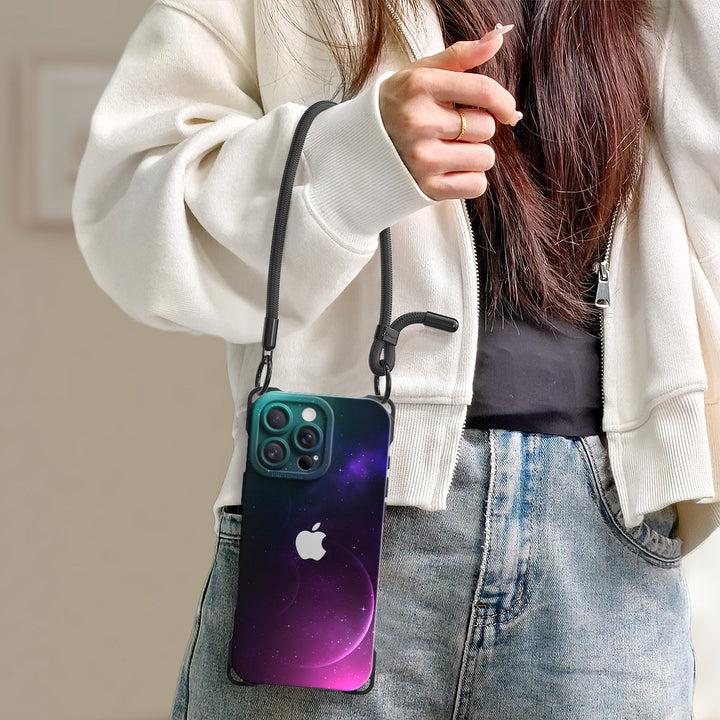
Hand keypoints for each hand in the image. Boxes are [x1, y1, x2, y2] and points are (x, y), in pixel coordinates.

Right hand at [379, 26, 520, 200]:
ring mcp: (422, 159)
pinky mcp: (427, 188)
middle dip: (478, 129)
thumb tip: (497, 38)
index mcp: (420, 87)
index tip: (506, 110)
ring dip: (475, 156)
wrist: (359, 149)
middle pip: (486, 127)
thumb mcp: (419, 74)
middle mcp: (419, 123)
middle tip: (453, 130)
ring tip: (451, 151)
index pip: (482, 91)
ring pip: (485, 158)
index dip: (503, 101)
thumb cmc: (397, 108)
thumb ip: (459, 57)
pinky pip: (476, 185)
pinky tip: (450, 171)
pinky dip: (470, 180)